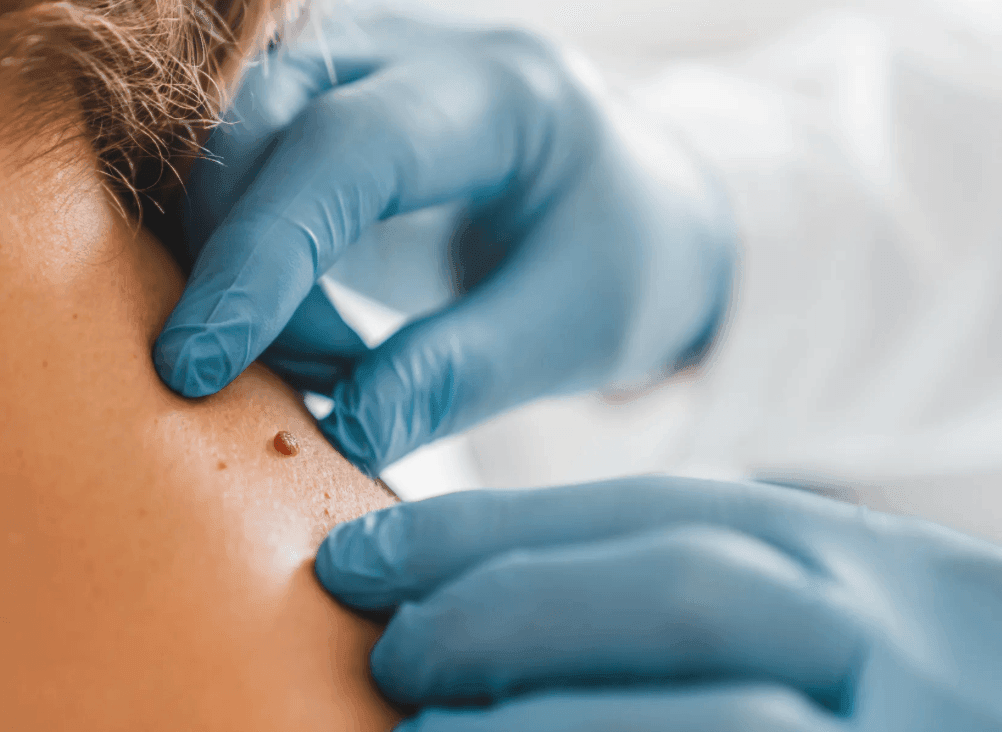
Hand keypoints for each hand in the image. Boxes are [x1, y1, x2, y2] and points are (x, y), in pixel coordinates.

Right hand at [153, 14, 735, 474]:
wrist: (641, 218)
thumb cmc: (626, 267)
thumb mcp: (571, 331)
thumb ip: (460, 375)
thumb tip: (347, 431)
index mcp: (502, 97)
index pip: (351, 149)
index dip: (264, 253)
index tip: (201, 364)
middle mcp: (422, 54)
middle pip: (262, 120)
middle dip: (245, 263)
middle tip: (308, 378)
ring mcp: (373, 74)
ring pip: (235, 138)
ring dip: (243, 263)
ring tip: (327, 361)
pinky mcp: (341, 117)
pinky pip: (253, 170)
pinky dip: (254, 258)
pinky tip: (310, 327)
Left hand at [315, 478, 1001, 730]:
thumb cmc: (888, 659)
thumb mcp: (804, 590)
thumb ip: (675, 579)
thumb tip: (475, 598)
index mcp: (831, 550)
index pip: (643, 512)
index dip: (485, 531)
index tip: (360, 556)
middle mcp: (863, 632)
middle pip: (679, 588)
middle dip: (512, 611)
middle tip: (392, 650)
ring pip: (721, 723)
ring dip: (546, 728)